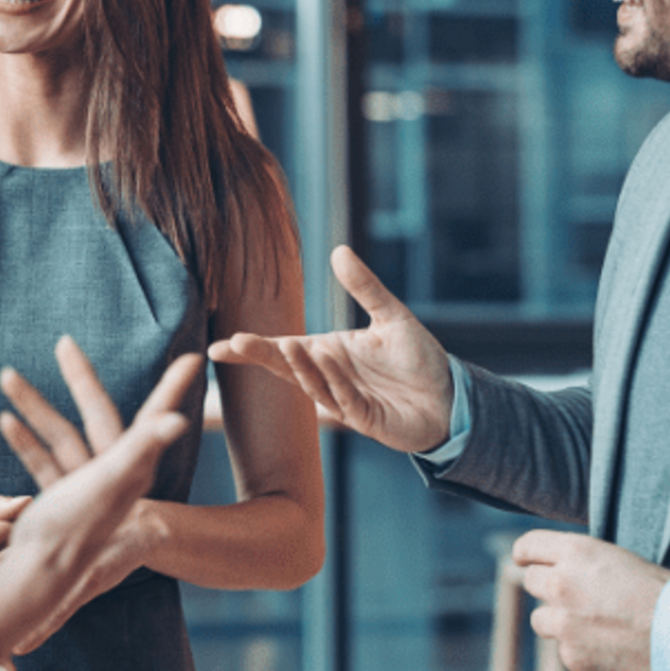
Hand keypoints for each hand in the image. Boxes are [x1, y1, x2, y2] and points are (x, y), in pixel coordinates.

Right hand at [0, 336, 201, 653]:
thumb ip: (142, 445)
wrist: (41, 577)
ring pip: (59, 434)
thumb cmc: (79, 527)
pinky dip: (24, 441)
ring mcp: (84, 488)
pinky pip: (41, 462)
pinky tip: (4, 421)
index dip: (172, 386)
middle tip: (64, 342)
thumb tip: (178, 419)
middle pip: (96, 412)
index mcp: (131, 464)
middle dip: (78, 377)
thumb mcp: (112, 481)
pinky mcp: (60, 502)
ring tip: (5, 375)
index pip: (155, 415)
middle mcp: (112, 473)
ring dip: (33, 405)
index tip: (193, 358)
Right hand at [209, 244, 452, 452]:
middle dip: (262, 357)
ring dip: (300, 366)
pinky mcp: (365, 420)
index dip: (252, 350)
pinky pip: (344, 400)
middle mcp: (328, 377)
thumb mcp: (391, 316)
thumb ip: (365, 287)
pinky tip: (326, 358)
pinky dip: (334, 381)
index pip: (281, 350)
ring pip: (312, 385)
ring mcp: (343, 401)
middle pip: (287, 368)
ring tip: (290, 344)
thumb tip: (339, 250)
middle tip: (237, 342)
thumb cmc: (417, 359)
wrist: (450, 397)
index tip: (218, 346)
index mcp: (327, 353)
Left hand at [514, 530, 669, 670]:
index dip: (525, 554)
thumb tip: (554, 566)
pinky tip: (608, 648)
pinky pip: (564, 650)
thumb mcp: (616, 559)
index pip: (529, 546)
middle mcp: (561, 583)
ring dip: (559, 622)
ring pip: (541, 620)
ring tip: (595, 626)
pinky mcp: (571, 655)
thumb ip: (580, 562)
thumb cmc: (658, 593)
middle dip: (547, 589)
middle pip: (532, 581)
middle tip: (573, 598)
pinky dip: (580, 650)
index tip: (524, 560)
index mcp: (575, 552)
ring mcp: (563, 622)